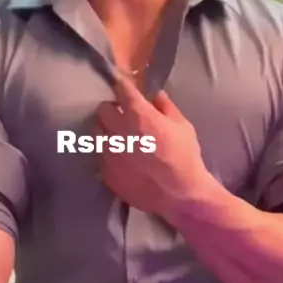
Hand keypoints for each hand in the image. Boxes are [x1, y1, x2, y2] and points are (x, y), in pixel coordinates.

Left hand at [96, 77, 210, 217]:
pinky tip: (120, 160)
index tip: (125, 89)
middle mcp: (118, 131)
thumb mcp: (183, 127)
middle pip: (102, 110)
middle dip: (111, 110)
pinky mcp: (106, 173)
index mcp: (138, 115)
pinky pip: (100, 157)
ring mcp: (109, 154)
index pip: (121, 89)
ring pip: (97, 134)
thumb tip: (156, 96)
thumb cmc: (185, 158)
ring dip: (106, 132)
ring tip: (117, 139)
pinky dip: (107, 155)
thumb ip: (166, 108)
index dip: (123, 88)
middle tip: (122, 116)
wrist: (180, 195)